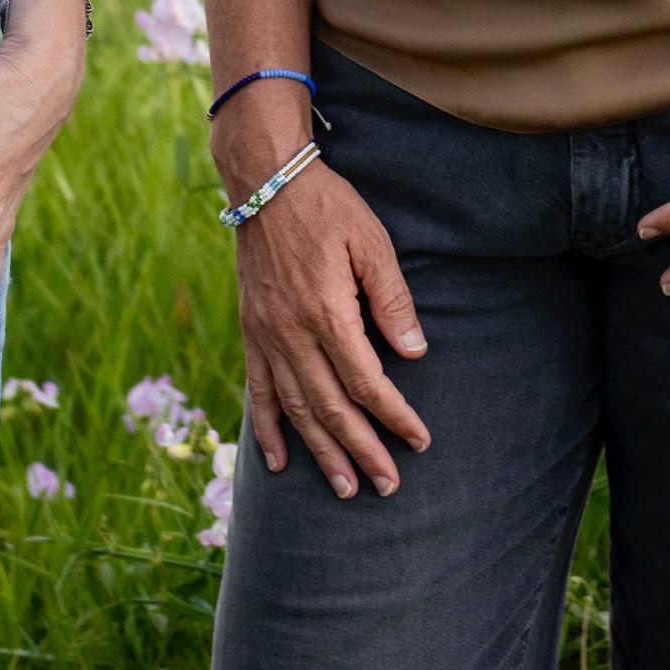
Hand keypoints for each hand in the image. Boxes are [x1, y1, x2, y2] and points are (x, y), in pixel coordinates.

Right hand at [223, 93, 427, 499]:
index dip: (394, 416)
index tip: (419, 441)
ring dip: (321, 452)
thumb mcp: (373, 242)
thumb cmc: (329, 207)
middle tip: (387, 486)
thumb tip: (413, 354)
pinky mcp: (251, 331)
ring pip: (295, 409)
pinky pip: (259, 391)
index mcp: (327, 312)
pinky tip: (279, 462)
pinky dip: (268, 430)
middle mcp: (292, 333)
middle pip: (330, 407)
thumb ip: (392, 300)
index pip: (366, 382)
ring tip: (345, 488)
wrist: (267, 182)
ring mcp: (266, 336)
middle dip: (362, 450)